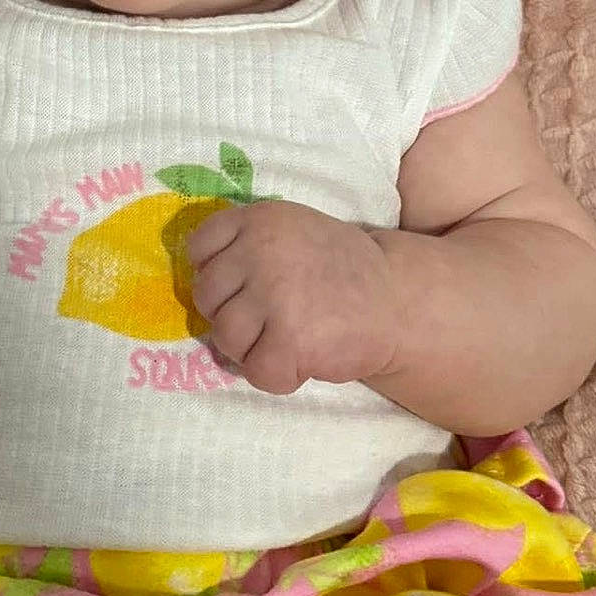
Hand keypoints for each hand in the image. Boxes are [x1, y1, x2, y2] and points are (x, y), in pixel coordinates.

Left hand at [185, 200, 402, 395]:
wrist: (396, 299)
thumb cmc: (337, 269)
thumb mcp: (290, 231)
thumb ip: (245, 244)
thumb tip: (198, 280)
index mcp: (259, 220)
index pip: (199, 248)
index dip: (217, 276)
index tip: (244, 286)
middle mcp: (261, 252)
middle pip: (206, 298)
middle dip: (233, 315)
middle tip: (271, 317)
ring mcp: (275, 296)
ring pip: (225, 338)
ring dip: (252, 348)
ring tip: (286, 337)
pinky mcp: (290, 340)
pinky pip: (256, 372)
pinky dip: (277, 376)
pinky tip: (301, 358)